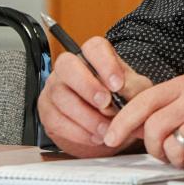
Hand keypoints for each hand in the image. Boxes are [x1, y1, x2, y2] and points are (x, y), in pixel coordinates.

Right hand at [38, 37, 151, 157]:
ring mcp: (54, 88)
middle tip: (106, 104)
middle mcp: (70, 67)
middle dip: (87, 86)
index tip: (118, 85)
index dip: (105, 63)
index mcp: (95, 56)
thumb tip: (121, 90)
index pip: (94, 47)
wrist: (110, 125)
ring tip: (106, 129)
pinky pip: (56, 120)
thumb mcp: (136, 91)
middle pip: (67, 65)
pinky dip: (78, 132)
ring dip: (85, 116)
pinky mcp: (47, 111)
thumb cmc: (123, 100)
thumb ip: (132, 88)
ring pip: (60, 96)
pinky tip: (94, 137)